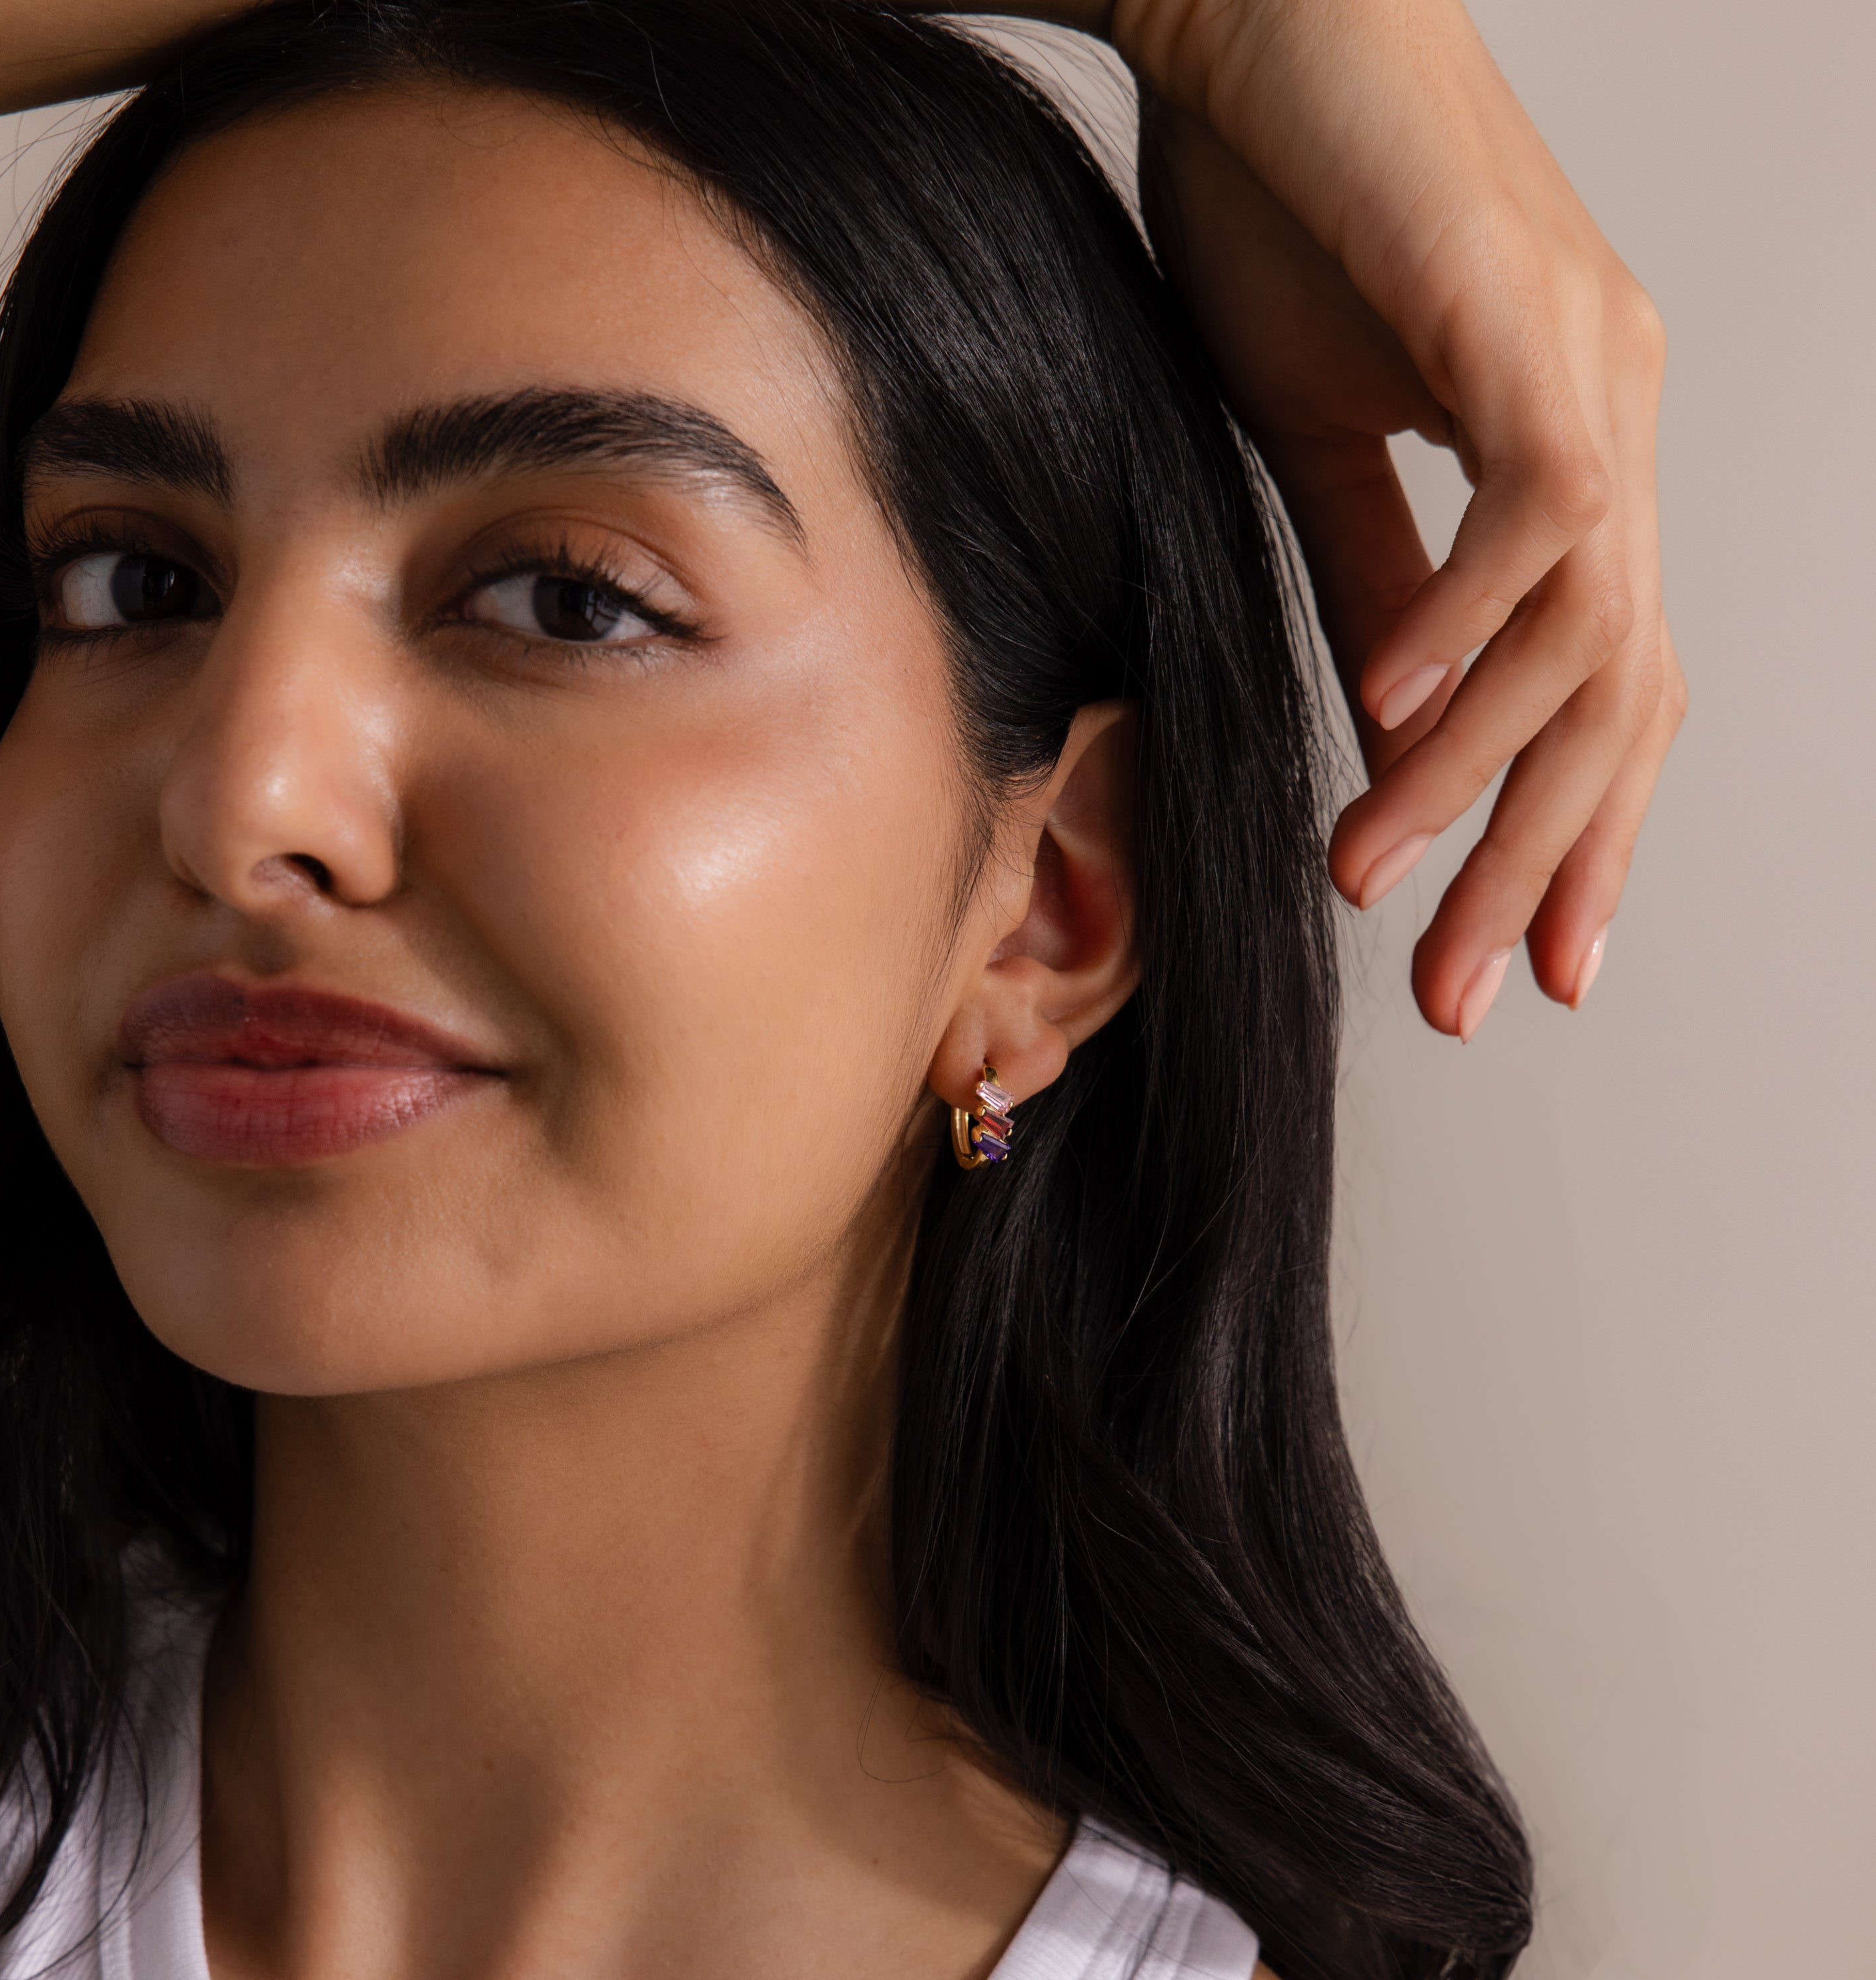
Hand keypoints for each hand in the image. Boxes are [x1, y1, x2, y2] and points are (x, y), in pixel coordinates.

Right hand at [1123, 0, 1684, 1038]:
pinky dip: (1468, 627)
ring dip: (1480, 777)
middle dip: (1542, 861)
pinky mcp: (1527, 323)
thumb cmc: (1278, 218)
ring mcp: (1591, 370)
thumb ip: (1377, 589)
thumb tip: (1403, 734)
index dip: (1577, 835)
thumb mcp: (1315, 448)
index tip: (1527, 960)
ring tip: (1380, 875)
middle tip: (1471, 993)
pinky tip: (1393, 717)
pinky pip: (1537, 512)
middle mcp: (1614, 422)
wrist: (1251, 25)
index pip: (1609, 687)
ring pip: (1587, 632)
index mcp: (1573, 459)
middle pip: (1619, 697)